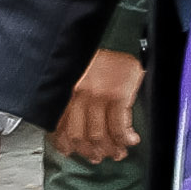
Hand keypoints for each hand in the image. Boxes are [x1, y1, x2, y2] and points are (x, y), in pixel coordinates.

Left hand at [52, 48, 142, 162]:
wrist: (99, 32)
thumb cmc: (85, 54)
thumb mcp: (70, 73)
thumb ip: (68, 96)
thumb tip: (68, 120)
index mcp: (63, 93)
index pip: (60, 128)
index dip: (66, 144)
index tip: (72, 151)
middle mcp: (77, 97)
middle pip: (80, 136)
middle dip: (90, 151)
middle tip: (99, 157)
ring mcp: (97, 97)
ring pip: (100, 135)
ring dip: (110, 149)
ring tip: (117, 152)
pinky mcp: (117, 95)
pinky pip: (120, 127)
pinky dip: (125, 139)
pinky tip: (130, 140)